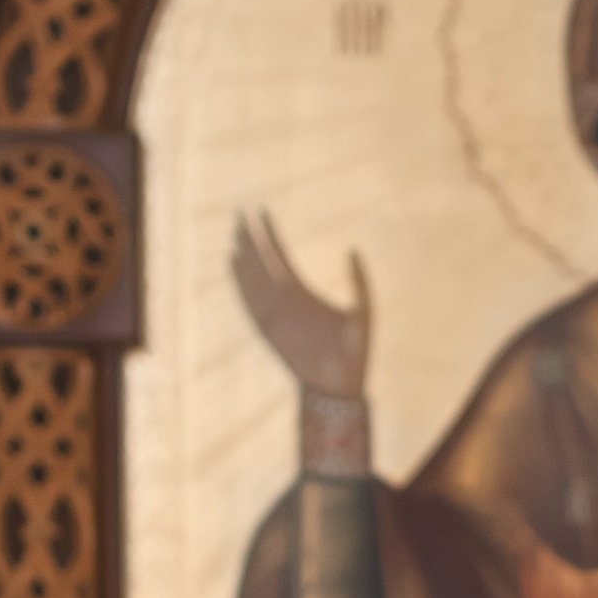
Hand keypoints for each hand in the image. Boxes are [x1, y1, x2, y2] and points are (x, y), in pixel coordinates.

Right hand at [232, 210, 372, 396]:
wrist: (339, 386)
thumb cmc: (355, 352)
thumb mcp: (363, 310)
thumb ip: (359, 281)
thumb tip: (352, 250)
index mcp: (303, 293)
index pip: (281, 256)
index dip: (270, 234)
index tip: (262, 211)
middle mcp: (284, 300)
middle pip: (262, 262)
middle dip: (251, 238)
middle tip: (240, 213)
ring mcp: (275, 313)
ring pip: (253, 278)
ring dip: (244, 256)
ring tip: (235, 233)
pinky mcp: (269, 327)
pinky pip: (250, 300)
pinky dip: (241, 281)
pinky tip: (234, 262)